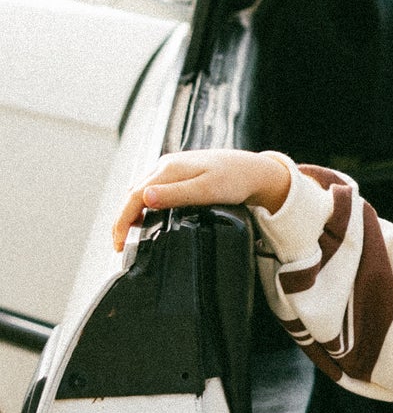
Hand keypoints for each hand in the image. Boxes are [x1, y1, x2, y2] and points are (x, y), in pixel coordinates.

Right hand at [111, 149, 292, 252]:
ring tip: (128, 235)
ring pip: (140, 191)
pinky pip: (151, 189)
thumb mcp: (206, 190)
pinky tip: (146, 218)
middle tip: (119, 245)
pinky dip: (142, 205)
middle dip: (122, 219)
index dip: (122, 221)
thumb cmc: (234, 180)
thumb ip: (175, 194)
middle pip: (132, 194)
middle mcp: (165, 166)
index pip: (133, 196)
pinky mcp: (178, 173)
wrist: (253, 170)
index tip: (118, 243)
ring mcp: (170, 168)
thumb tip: (144, 198)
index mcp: (168, 169)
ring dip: (130, 212)